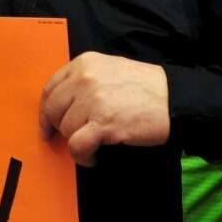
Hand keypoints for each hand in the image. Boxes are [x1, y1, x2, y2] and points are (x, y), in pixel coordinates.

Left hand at [39, 52, 171, 166]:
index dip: (46, 111)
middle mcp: (85, 79)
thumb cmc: (145, 87)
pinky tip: (93, 158)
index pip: (50, 88)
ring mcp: (93, 101)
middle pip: (53, 110)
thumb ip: (85, 79)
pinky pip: (78, 146)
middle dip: (59, 129)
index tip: (48, 125)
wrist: (175, 98)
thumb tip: (63, 103)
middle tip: (72, 138)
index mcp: (84, 63)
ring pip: (66, 130)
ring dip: (77, 143)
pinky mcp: (104, 123)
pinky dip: (82, 157)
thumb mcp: (110, 69)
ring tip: (93, 146)